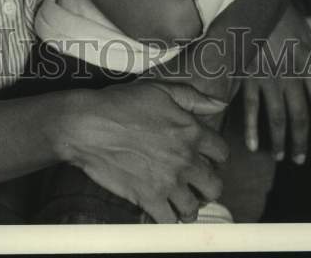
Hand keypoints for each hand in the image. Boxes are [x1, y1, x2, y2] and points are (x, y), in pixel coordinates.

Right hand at [58, 80, 227, 223]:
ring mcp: (168, 182)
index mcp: (191, 132)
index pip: (222, 153)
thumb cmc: (122, 103)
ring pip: (195, 207)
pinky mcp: (149, 198)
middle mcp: (185, 159)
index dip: (215, 156)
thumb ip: (194, 97)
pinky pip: (170, 220)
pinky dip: (169, 217)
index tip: (205, 158)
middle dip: (207, 184)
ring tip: (179, 198)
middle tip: (195, 181)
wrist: (88, 125)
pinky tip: (163, 208)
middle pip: (215, 185)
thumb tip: (220, 104)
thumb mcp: (160, 90)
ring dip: (189, 204)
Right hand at [243, 4, 310, 163]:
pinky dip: (252, 128)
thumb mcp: (304, 27)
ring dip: (279, 140)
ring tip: (280, 156)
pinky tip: (253, 144)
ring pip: (277, 117)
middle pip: (299, 116)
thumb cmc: (279, 12)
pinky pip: (251, 107)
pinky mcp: (248, 75)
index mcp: (307, 63)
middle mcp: (291, 75)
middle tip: (300, 158)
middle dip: (300, 141)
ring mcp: (268, 77)